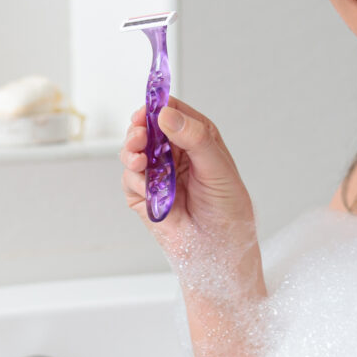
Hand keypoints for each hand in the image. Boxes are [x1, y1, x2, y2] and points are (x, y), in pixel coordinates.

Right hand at [122, 98, 258, 270]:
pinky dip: (136, 182)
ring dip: (132, 154)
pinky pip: (129, 180)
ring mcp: (157, 173)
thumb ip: (194, 138)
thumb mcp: (217, 167)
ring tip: (140, 162)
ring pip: (132, 152)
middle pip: (146, 129)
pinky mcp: (142, 195)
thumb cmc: (227, 209)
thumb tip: (167, 115)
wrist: (218, 249)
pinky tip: (150, 190)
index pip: (171, 112)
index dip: (157, 107)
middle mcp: (174, 152)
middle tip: (140, 137)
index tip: (148, 111)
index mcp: (195, 138)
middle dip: (139, 131)